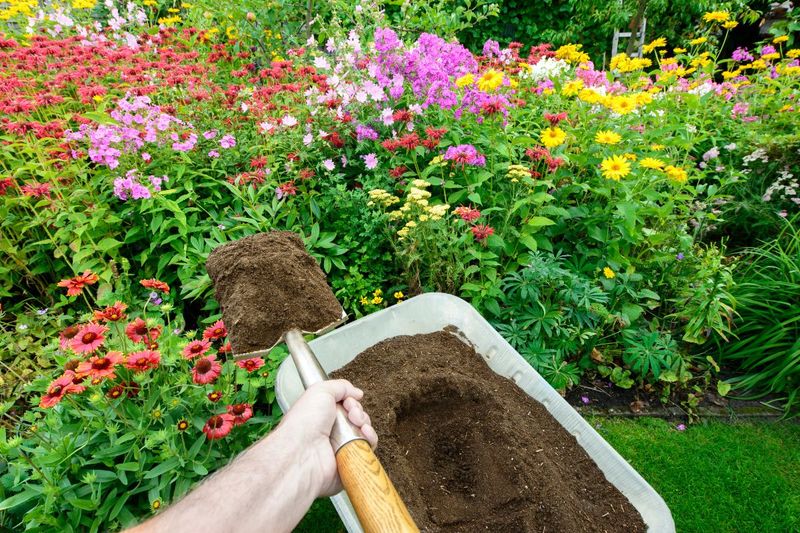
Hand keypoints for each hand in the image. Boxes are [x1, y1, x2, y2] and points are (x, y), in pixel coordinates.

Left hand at [276, 379, 377, 496]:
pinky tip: (364, 435)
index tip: (348, 402)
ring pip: (364, 433)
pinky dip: (369, 440)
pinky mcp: (349, 461)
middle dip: (359, 413)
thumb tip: (357, 392)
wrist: (302, 452)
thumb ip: (341, 386)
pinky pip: (367, 450)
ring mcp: (340, 447)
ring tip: (358, 425)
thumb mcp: (320, 391)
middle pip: (357, 419)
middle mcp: (331, 431)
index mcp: (322, 415)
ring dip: (366, 425)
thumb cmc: (305, 422)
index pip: (346, 406)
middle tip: (351, 414)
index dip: (351, 402)